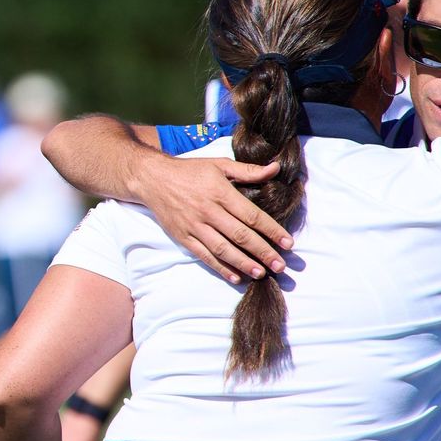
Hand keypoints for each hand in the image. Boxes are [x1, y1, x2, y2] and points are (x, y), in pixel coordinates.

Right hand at [132, 154, 290, 284]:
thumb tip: (275, 168)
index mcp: (220, 192)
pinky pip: (204, 256)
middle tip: (280, 265)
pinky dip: (220, 267)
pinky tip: (235, 276)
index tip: (288, 243)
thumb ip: (248, 170)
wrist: (152, 178)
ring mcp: (194, 226)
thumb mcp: (219, 164)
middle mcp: (208, 211)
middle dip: (263, 252)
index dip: (271, 230)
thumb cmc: (189, 170)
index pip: (251, 215)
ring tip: (261, 273)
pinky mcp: (183, 237)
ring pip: (223, 249)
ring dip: (243, 263)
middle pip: (240, 235)